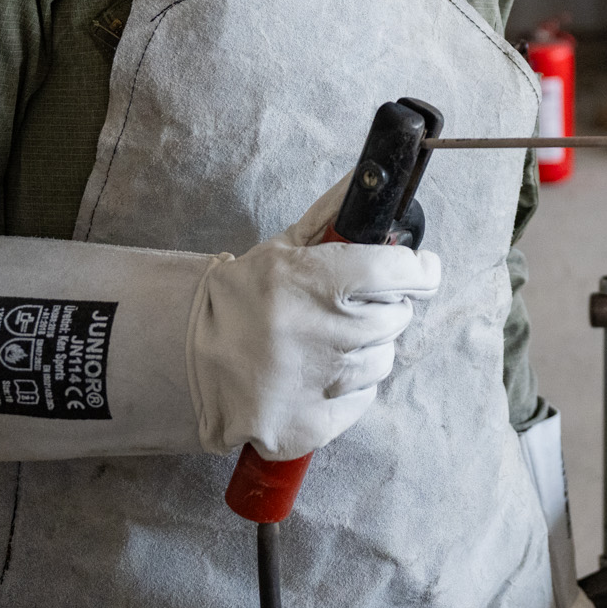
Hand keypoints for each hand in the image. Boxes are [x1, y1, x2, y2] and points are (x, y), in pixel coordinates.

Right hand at [187, 188, 443, 459]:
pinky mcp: (309, 425)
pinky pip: (362, 399)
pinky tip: (317, 374)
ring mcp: (318, 383)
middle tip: (347, 308)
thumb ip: (331, 216)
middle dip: (381, 308)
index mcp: (314, 281)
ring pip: (383, 360)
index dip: (419, 269)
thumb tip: (368, 181)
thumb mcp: (280, 249)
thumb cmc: (239, 300)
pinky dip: (348, 387)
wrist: (184, 360)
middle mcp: (322, 332)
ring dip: (365, 350)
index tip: (422, 269)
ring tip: (324, 343)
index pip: (399, 271)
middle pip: (397, 317)